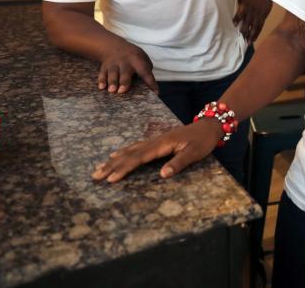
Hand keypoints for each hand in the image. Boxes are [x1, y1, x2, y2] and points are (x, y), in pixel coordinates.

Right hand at [92, 118, 222, 182]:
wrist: (209, 126)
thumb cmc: (203, 141)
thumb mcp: (195, 153)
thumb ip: (179, 163)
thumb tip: (162, 174)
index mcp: (162, 144)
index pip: (139, 158)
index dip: (124, 168)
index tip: (111, 178)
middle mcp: (155, 141)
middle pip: (129, 154)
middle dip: (112, 165)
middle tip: (95, 175)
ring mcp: (155, 140)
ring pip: (130, 150)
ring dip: (114, 159)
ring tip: (100, 168)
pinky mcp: (157, 141)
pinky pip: (136, 147)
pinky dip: (124, 152)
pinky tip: (117, 154)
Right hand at [97, 43, 156, 93]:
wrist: (114, 46)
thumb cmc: (133, 57)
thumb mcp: (143, 59)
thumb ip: (146, 70)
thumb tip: (148, 87)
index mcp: (138, 61)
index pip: (146, 72)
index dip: (150, 82)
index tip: (155, 92)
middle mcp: (126, 62)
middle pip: (125, 72)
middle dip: (124, 81)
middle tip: (122, 91)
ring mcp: (114, 64)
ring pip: (113, 73)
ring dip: (112, 82)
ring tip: (112, 91)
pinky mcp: (105, 66)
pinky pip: (102, 73)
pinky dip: (101, 80)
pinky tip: (101, 87)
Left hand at [234, 0, 272, 42]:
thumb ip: (234, 1)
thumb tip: (224, 2)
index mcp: (244, 8)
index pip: (238, 16)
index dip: (235, 22)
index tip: (232, 28)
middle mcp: (250, 13)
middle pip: (246, 25)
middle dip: (242, 33)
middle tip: (238, 40)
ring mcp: (257, 16)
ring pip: (253, 28)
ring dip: (250, 36)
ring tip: (247, 43)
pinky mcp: (262, 18)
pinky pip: (260, 28)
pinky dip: (256, 34)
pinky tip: (253, 39)